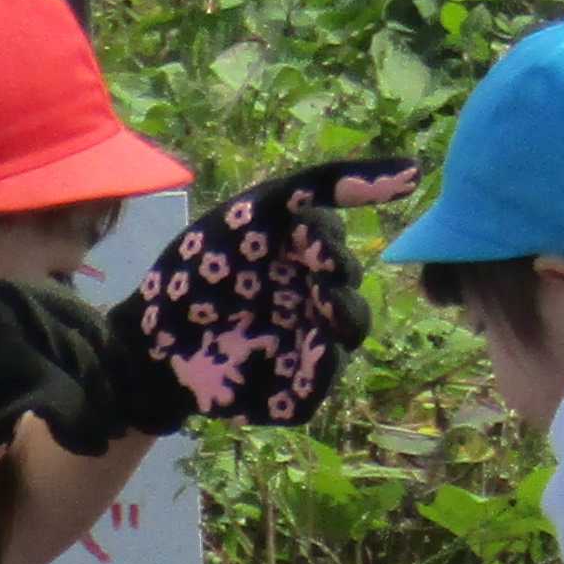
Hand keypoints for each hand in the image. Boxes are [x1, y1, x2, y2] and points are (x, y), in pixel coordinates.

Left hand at [99, 157, 411, 433]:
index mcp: (302, 260)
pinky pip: (317, 389)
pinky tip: (305, 355)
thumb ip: (325, 185)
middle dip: (335, 280)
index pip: (333, 246)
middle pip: (347, 291)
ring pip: (345, 338)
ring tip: (320, 313)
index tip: (302, 236)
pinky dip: (317, 374)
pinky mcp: (286, 392)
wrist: (145, 340)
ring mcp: (300, 346)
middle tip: (313, 276)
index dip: (325, 241)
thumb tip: (417, 170)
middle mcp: (308, 302)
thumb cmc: (198, 270)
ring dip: (339, 322)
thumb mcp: (255, 212)